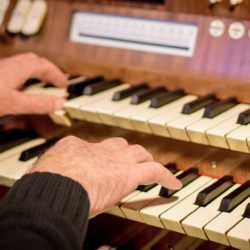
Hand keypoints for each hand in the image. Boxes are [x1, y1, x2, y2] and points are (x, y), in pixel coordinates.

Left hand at [0, 53, 67, 115]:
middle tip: (55, 82)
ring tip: (41, 85)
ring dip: (36, 73)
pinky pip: (13, 70)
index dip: (57, 75)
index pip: (45, 66)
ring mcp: (0, 67)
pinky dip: (24, 76)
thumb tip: (60, 103)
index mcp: (18, 68)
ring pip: (23, 64)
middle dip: (48, 71)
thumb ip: (39, 104)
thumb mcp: (15, 104)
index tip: (65, 84)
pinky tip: (20, 88)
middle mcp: (9, 64)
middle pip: (34, 61)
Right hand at [30, 136, 181, 216]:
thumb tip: (49, 178)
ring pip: (138, 152)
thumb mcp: (44, 171)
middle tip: (130, 159)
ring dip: (145, 159)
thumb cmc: (45, 183)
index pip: (93, 147)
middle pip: (118, 144)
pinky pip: (154, 171)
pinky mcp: (129, 174)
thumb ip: (52, 171)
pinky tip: (174, 183)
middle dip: (125, 151)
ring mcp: (115, 160)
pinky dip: (166, 176)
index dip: (100, 155)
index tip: (102, 162)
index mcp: (76, 147)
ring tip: (152, 166)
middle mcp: (98, 149)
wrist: (55, 186)